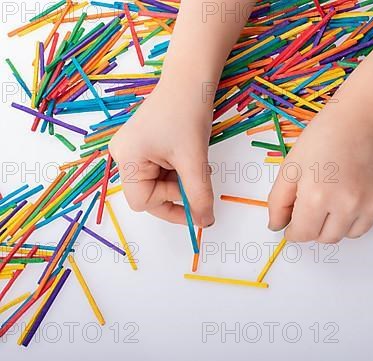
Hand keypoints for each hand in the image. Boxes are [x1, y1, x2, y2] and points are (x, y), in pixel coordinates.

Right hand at [109, 82, 214, 226]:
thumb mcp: (194, 160)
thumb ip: (199, 195)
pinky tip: (189, 157)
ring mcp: (133, 149)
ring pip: (157, 183)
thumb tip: (204, 222)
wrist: (190, 80)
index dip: (170, 207)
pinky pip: (160, 170)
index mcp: (127, 158)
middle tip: (198, 182)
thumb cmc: (187, 113)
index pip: (143, 202)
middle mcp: (123, 155)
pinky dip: (178, 171)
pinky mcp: (144, 145)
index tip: (195, 206)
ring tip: (195, 163)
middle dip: (176, 193)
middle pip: (149, 194)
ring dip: (180, 181)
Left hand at [267, 103, 372, 243]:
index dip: (294, 231)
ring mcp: (371, 205)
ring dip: (338, 224)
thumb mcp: (292, 164)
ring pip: (348, 234)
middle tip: (315, 205)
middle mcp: (346, 206)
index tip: (294, 224)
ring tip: (336, 195)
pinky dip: (358, 214)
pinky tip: (356, 189)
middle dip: (315, 228)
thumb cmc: (327, 135)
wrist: (369, 117)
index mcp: (317, 196)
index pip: (303, 235)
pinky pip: (368, 222)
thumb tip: (276, 227)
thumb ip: (279, 200)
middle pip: (326, 238)